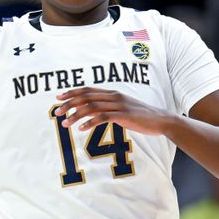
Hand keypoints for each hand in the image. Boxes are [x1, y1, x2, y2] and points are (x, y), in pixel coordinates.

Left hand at [54, 87, 168, 134]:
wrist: (161, 120)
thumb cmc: (140, 117)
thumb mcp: (121, 110)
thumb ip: (107, 109)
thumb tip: (90, 112)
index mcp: (112, 93)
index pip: (87, 90)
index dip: (72, 92)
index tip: (58, 97)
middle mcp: (114, 96)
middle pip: (86, 97)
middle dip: (69, 104)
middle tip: (57, 112)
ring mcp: (119, 105)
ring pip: (91, 107)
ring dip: (76, 115)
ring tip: (65, 123)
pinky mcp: (124, 115)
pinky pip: (103, 117)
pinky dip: (90, 122)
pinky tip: (81, 129)